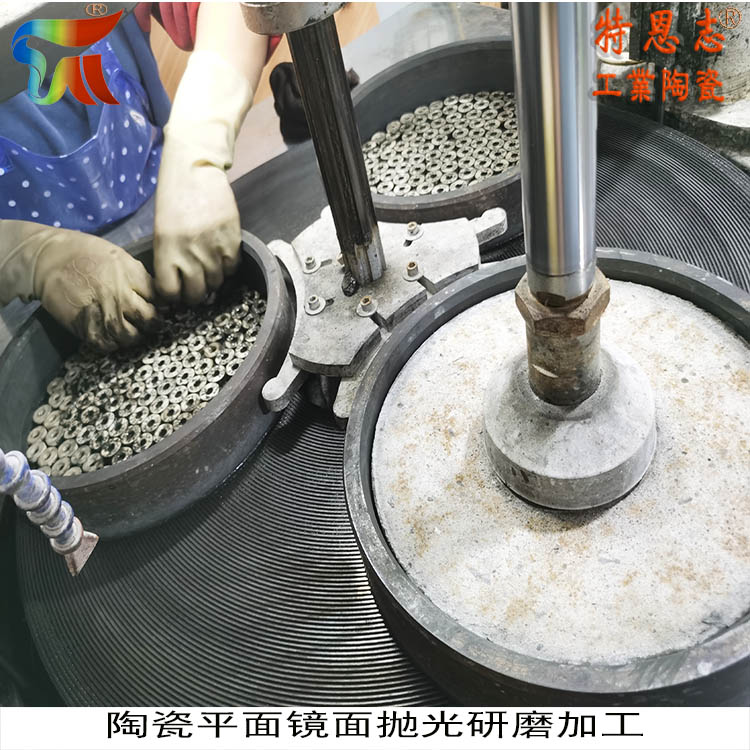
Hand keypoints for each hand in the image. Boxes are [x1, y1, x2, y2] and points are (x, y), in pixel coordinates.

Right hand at [33, 230, 156, 350]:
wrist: (47, 258)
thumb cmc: (84, 252)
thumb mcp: (119, 256)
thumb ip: (139, 275)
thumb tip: (158, 294)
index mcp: (130, 274)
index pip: (159, 297)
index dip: (163, 305)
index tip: (161, 308)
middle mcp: (118, 294)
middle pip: (148, 319)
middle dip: (154, 324)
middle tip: (151, 324)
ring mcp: (101, 311)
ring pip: (129, 335)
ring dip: (134, 337)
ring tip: (133, 332)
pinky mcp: (83, 324)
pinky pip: (105, 343)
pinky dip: (112, 344)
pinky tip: (113, 338)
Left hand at [153, 145, 240, 305]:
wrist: (195, 169)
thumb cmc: (173, 200)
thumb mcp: (161, 230)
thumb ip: (168, 259)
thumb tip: (178, 286)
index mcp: (166, 249)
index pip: (170, 292)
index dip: (174, 296)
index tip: (176, 292)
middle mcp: (189, 251)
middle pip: (196, 293)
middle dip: (195, 294)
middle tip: (195, 286)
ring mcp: (213, 246)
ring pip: (217, 282)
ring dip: (213, 279)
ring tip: (209, 267)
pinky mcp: (232, 239)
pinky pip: (232, 267)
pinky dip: (228, 266)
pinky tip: (221, 256)